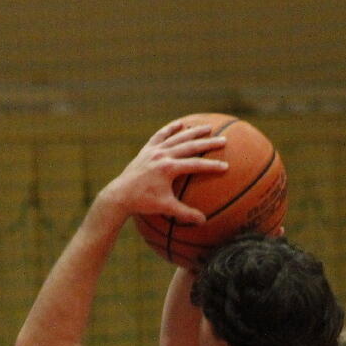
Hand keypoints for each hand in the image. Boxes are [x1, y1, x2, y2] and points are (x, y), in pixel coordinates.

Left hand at [97, 120, 228, 224]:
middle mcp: (162, 155)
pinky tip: (180, 124)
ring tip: (208, 127)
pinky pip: (160, 136)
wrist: (119, 195)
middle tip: (224, 140)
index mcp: (168, 168)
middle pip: (190, 146)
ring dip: (193, 132)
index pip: (195, 165)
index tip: (226, 166)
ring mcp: (154, 150)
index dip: (212, 167)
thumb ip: (185, 213)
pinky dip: (170, 129)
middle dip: (208, 143)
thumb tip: (203, 221)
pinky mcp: (147, 150)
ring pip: (177, 137)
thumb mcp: (165, 208)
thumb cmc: (143, 202)